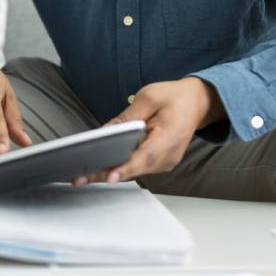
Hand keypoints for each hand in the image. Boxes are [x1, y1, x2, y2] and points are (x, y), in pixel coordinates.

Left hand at [74, 77, 223, 185]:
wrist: (195, 103)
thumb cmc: (174, 98)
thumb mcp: (149, 97)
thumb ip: (128, 116)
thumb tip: (106, 132)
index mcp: (170, 137)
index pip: (146, 156)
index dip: (126, 167)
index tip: (110, 175)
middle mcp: (168, 156)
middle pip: (134, 168)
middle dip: (106, 173)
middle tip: (79, 177)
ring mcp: (163, 162)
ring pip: (132, 171)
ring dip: (107, 172)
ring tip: (81, 175)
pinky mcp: (156, 163)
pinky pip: (134, 167)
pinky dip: (116, 167)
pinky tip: (95, 168)